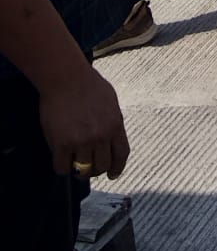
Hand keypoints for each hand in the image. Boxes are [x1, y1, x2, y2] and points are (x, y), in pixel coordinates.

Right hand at [40, 65, 129, 179]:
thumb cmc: (87, 84)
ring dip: (78, 171)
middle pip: (102, 166)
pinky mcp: (62, 143)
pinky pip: (62, 167)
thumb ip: (113, 120)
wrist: (65, 76)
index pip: (121, 154)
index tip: (112, 174)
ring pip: (83, 170)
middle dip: (95, 170)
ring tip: (73, 165)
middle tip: (88, 168)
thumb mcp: (110, 101)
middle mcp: (101, 135)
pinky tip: (60, 160)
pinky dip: (61, 167)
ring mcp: (82, 141)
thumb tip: (112, 136)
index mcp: (115, 124)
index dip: (117, 168)